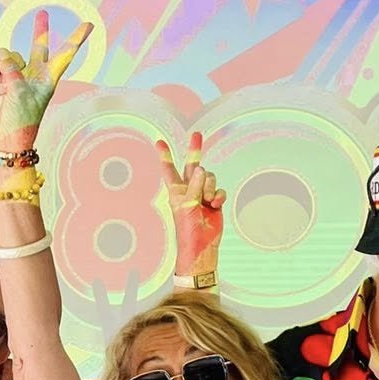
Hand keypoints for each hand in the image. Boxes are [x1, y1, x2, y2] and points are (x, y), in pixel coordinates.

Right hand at [0, 9, 93, 159]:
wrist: (9, 141)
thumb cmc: (21, 121)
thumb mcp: (17, 92)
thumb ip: (10, 68)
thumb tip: (2, 51)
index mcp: (49, 79)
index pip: (66, 54)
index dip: (76, 38)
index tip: (89, 24)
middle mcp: (37, 76)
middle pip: (39, 48)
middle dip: (39, 31)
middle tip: (42, 12)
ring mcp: (21, 79)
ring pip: (13, 58)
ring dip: (3, 63)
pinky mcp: (7, 85)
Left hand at [158, 131, 225, 285]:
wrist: (201, 244)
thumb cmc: (187, 228)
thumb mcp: (187, 205)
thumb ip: (194, 186)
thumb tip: (200, 169)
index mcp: (176, 190)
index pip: (169, 169)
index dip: (165, 155)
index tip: (159, 142)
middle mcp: (188, 189)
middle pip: (192, 165)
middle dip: (195, 150)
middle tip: (197, 135)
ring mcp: (202, 194)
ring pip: (209, 178)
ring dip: (209, 188)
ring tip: (206, 201)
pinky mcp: (214, 200)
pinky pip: (219, 190)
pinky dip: (218, 197)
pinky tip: (214, 206)